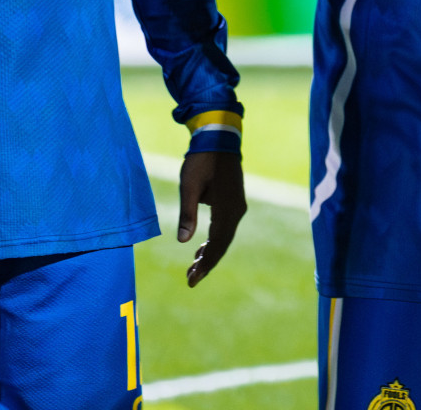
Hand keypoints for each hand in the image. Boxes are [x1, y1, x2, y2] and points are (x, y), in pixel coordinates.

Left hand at [178, 151, 245, 287]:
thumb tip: (184, 242)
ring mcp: (237, 207)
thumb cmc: (201, 161)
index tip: (192, 279)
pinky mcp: (233, 203)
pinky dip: (214, 241)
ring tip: (193, 268)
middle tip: (190, 280)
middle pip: (223, 244)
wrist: (219, 140)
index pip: (217, 244)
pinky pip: (225, 228)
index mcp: (227, 209)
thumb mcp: (189, 186)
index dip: (205, 263)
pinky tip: (202, 248)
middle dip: (207, 263)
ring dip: (210, 253)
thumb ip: (187, 214)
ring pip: (225, 237)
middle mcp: (236, 211)